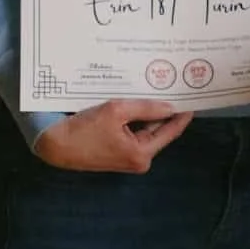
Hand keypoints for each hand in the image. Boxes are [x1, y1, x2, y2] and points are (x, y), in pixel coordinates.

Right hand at [32, 100, 192, 172]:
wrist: (56, 145)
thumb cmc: (85, 130)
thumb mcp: (116, 111)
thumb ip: (145, 108)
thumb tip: (170, 106)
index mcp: (142, 154)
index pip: (170, 131)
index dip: (183, 114)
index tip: (193, 97)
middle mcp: (139, 159)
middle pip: (159, 130)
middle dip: (165, 110)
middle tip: (176, 88)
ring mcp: (128, 157)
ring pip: (146, 130)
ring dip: (150, 113)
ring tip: (159, 90)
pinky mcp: (118, 152)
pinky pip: (134, 132)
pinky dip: (137, 119)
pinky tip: (139, 102)